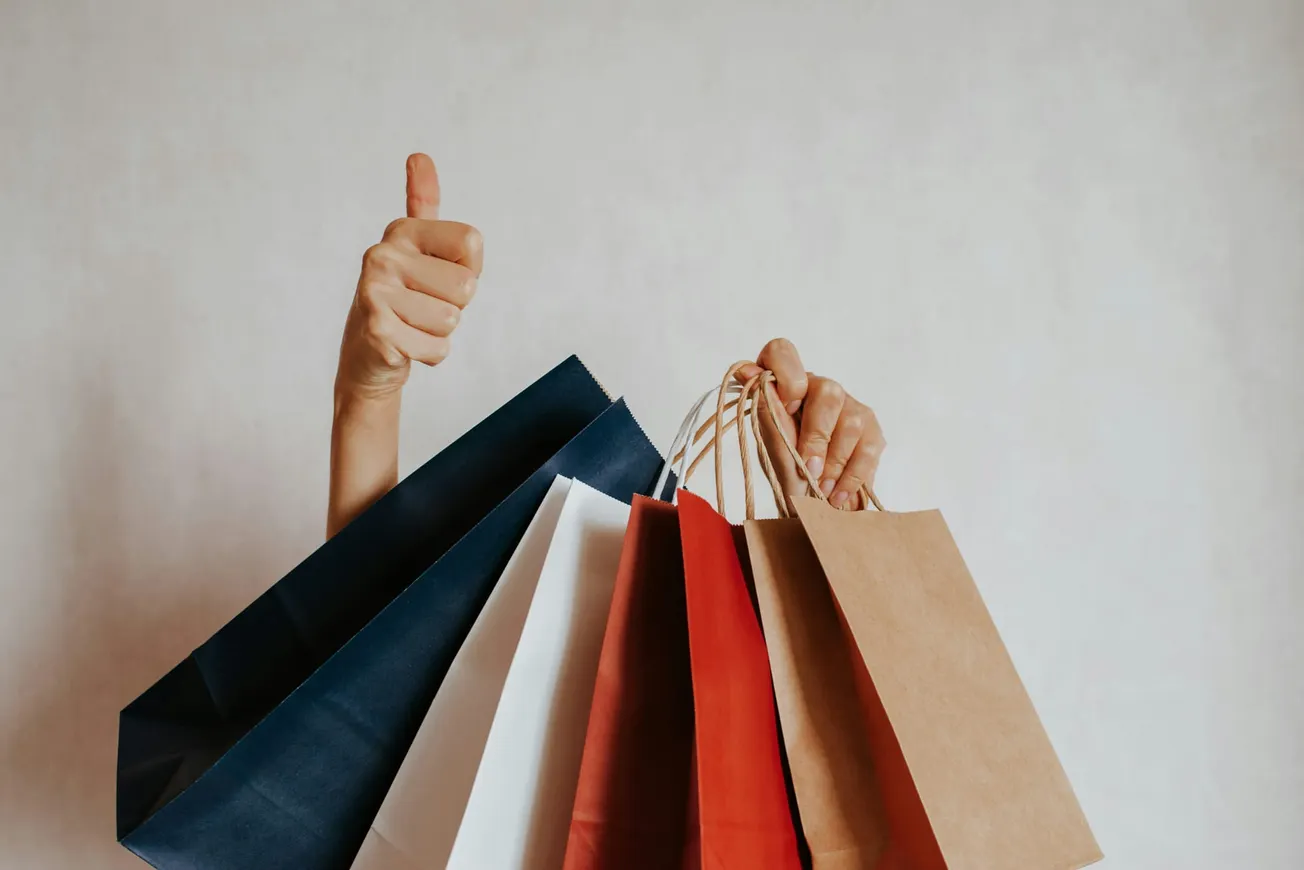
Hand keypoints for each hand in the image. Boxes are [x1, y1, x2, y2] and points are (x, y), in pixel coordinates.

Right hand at [335, 153, 482, 399]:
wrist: (368, 355)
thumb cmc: (406, 299)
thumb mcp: (420, 250)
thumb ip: (423, 203)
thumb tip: (419, 156)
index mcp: (401, 231)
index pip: (472, 244)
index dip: (467, 269)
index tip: (437, 276)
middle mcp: (382, 255)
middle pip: (466, 287)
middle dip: (454, 307)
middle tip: (422, 307)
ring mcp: (375, 292)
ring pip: (452, 320)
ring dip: (439, 332)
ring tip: (412, 325)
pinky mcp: (377, 331)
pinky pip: (438, 349)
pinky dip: (429, 354)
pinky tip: (404, 346)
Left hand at [738, 338, 885, 508]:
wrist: (812, 507)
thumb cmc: (788, 471)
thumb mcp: (771, 446)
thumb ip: (765, 411)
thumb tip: (746, 371)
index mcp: (785, 384)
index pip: (782, 351)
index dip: (786, 375)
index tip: (786, 409)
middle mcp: (819, 387)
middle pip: (828, 390)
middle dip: (817, 435)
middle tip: (808, 468)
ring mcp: (850, 407)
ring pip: (851, 421)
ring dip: (834, 462)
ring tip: (821, 489)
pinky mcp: (872, 431)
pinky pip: (868, 447)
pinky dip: (852, 476)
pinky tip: (837, 494)